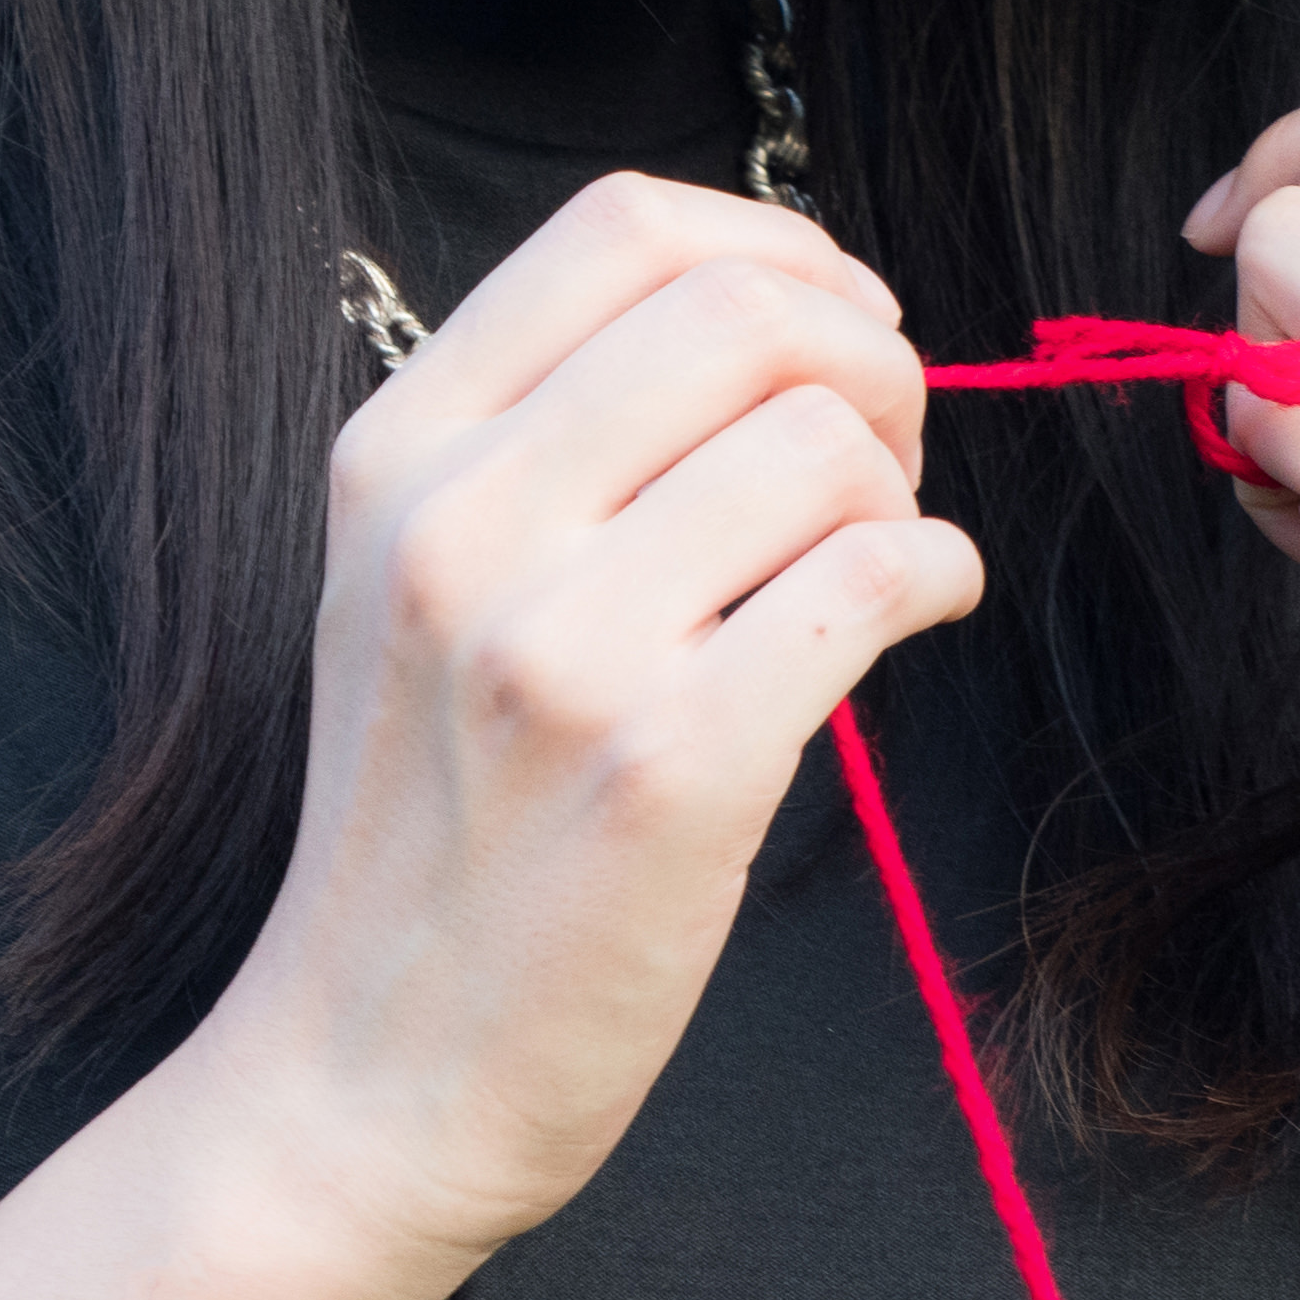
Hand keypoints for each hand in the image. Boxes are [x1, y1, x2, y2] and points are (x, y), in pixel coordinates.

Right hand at [203, 174, 985, 1267]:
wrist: (366, 1071)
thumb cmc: (424, 825)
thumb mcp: (401, 586)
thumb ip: (532, 446)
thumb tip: (769, 322)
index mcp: (394, 455)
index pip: (618, 227)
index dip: (776, 246)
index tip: (833, 322)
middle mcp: (458, 526)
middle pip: (745, 310)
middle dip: (870, 358)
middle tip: (879, 456)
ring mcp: (556, 648)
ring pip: (826, 442)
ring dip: (903, 483)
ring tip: (869, 564)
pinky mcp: (667, 767)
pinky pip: (873, 582)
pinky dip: (934, 577)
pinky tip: (904, 618)